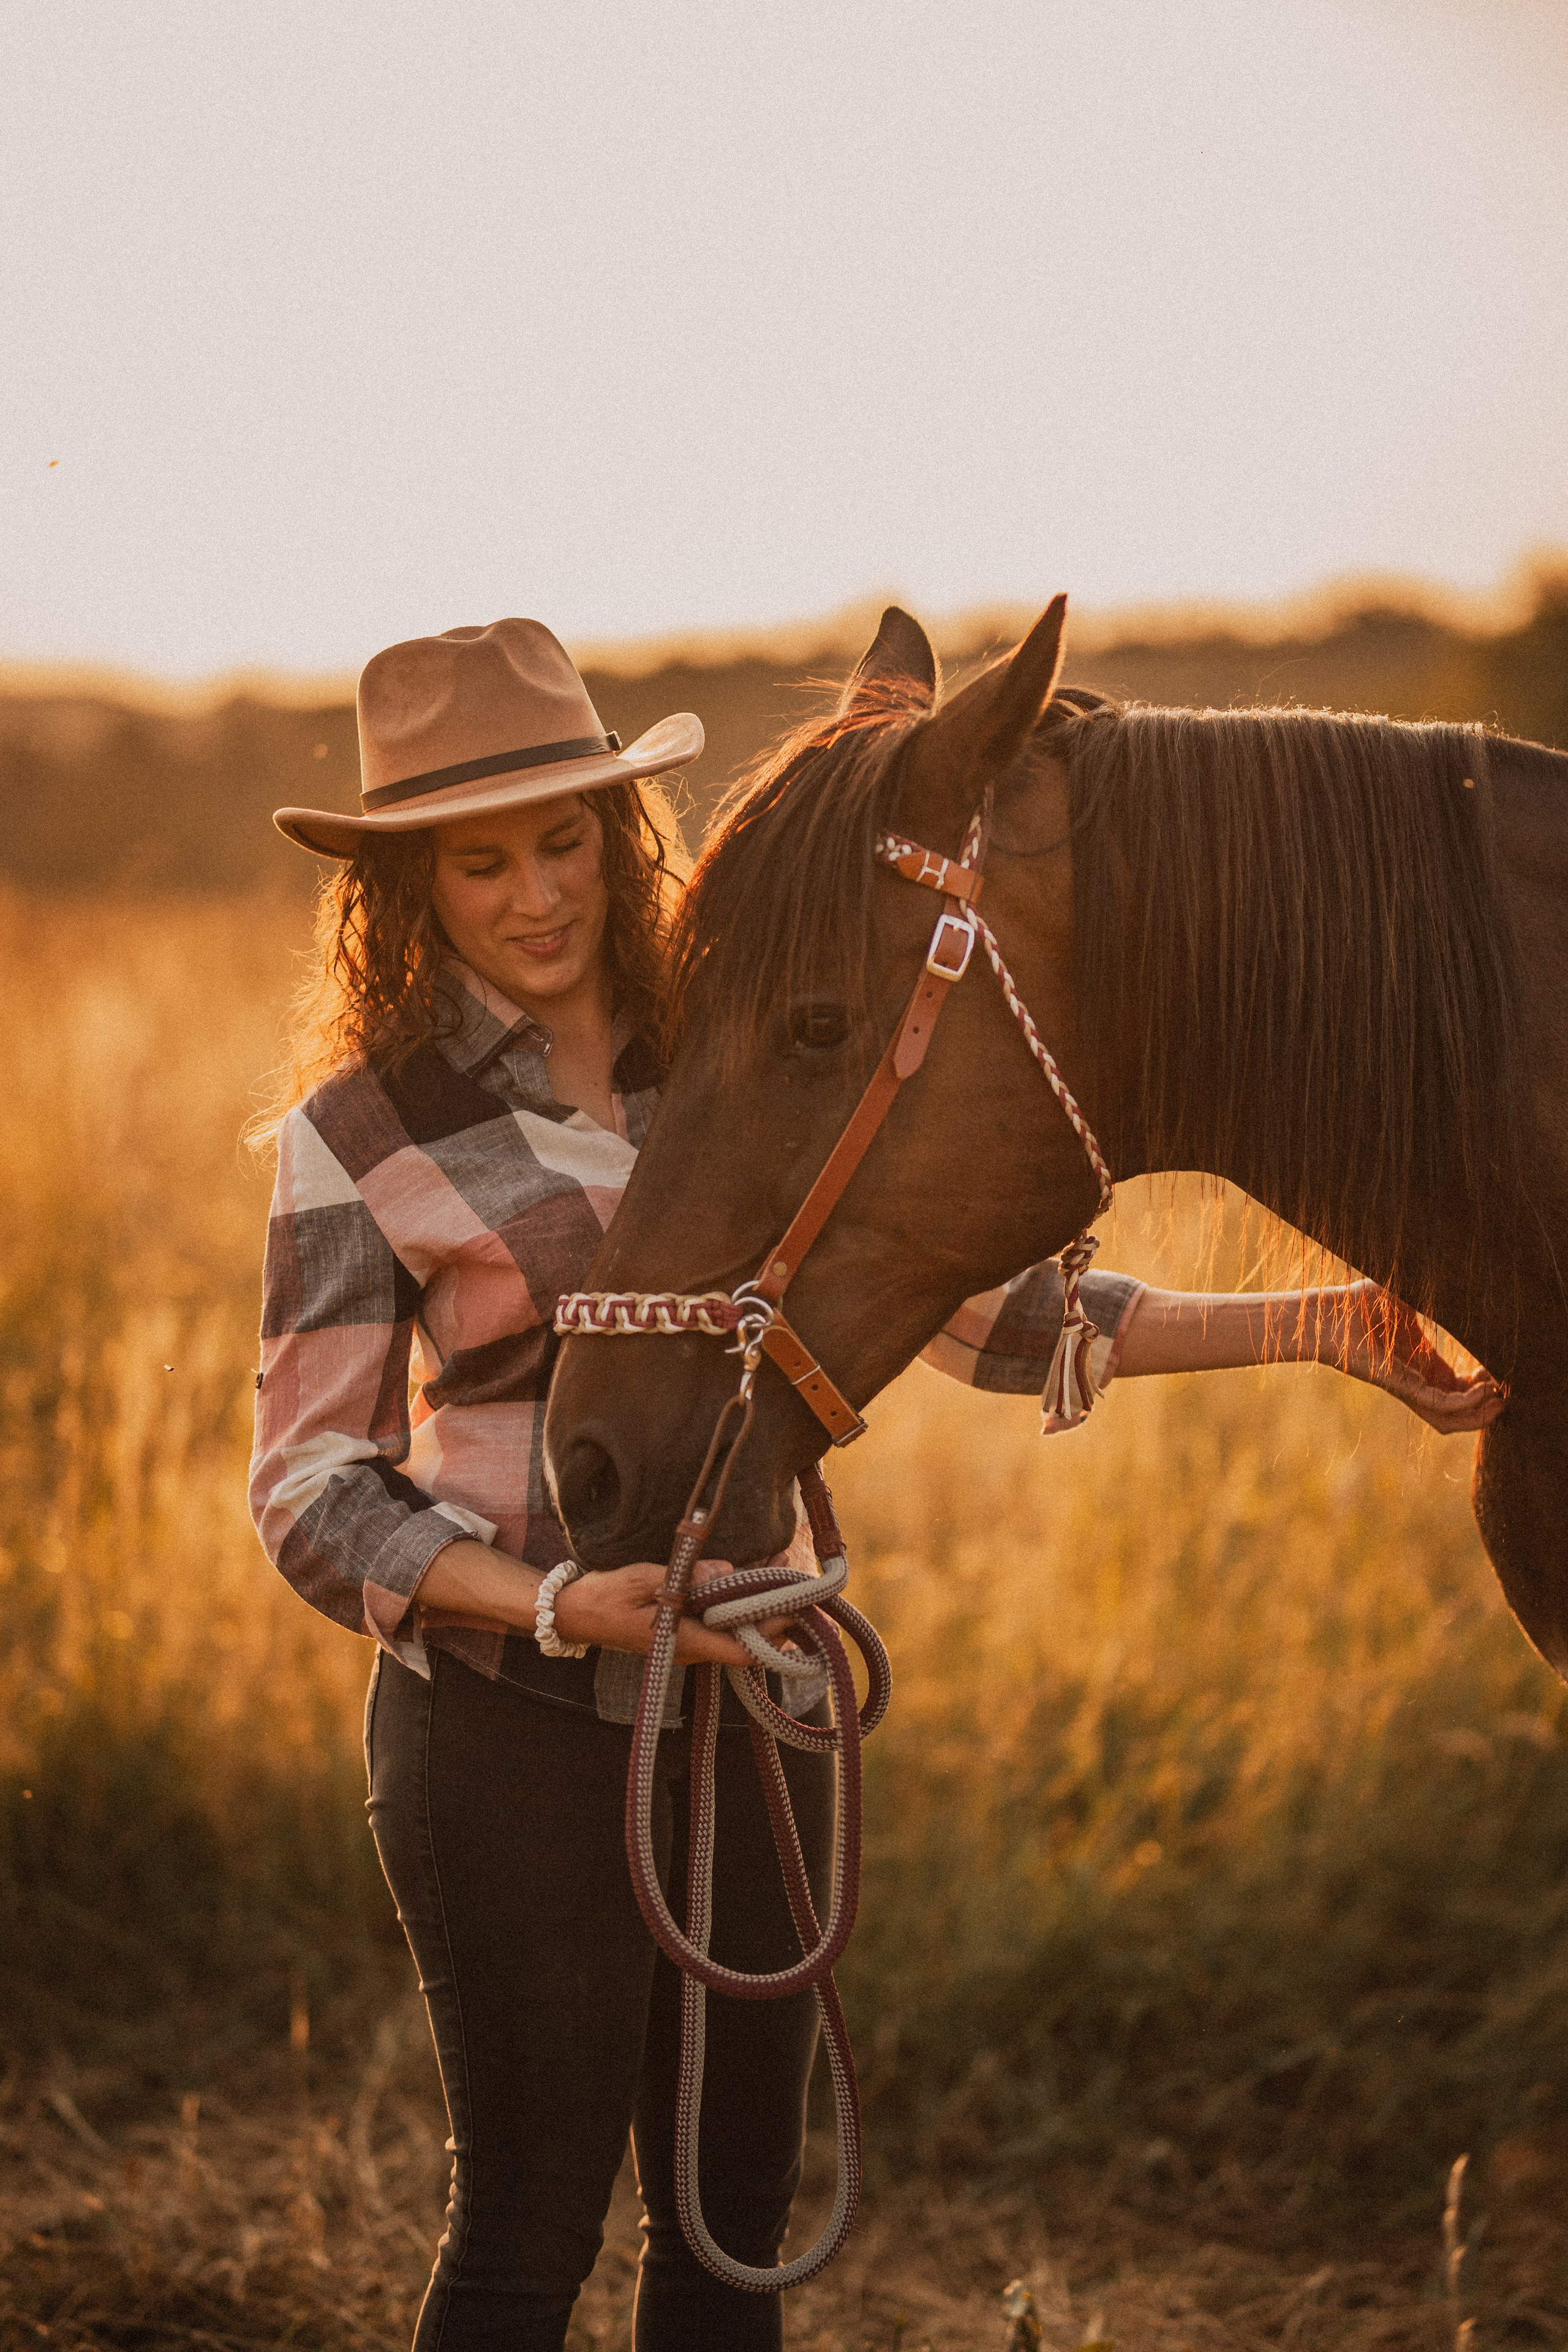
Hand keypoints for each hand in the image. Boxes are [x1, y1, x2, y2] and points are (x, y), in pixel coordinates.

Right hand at [553, 1556, 797, 1665]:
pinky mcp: (683, 1630)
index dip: (772, 1634)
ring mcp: (687, 1641)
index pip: (740, 1650)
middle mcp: (691, 1648)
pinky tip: (750, 1573)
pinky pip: (718, 1619)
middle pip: (744, 1639)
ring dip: (757, 1602)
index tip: (796, 1611)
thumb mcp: (642, 1581)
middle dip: (773, 1613)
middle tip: (800, 1582)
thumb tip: (726, 1571)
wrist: (574, 1614)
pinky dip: (735, 1599)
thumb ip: (685, 1579)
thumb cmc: (605, 1598)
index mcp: (684, 1642)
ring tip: (781, 1568)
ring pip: (733, 1628)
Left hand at [1338, 1279, 1505, 1433]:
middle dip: (1487, 1404)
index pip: (1459, 1387)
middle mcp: (1417, 1380)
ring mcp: (1408, 1387)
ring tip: (1499, 1397)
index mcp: (1421, 1364)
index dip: (1481, 1384)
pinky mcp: (1399, 1386)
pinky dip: (1464, 1405)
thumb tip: (1456, 1274)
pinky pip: (1438, 1407)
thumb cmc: (1361, 1303)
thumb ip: (1434, 1293)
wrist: (1330, 1313)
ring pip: (1451, 1419)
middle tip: (1503, 1387)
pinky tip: (1480, 1389)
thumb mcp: (1408, 1297)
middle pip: (1459, 1410)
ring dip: (1479, 1413)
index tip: (1496, 1369)